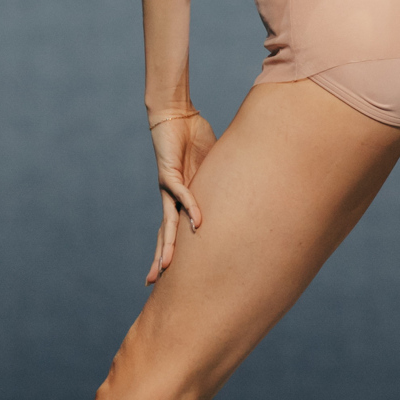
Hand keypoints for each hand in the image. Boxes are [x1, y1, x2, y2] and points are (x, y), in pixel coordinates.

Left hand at [146, 110, 215, 281]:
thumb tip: (245, 190)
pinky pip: (182, 195)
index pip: (173, 231)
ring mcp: (168, 188)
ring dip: (169, 244)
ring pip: (168, 222)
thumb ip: (222, 183)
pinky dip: (191, 208)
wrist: (176, 116)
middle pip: (165, 234)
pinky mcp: (169, 174)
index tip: (163, 274)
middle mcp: (170, 198)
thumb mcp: (212, 167)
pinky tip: (197, 223)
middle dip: (160, 258)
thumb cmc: (194, 139)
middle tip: (153, 282)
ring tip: (167, 266)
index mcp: (180, 200)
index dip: (169, 251)